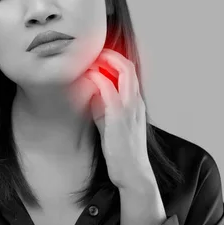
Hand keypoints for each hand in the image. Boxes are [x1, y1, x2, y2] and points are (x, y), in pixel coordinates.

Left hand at [82, 48, 158, 193]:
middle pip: (128, 66)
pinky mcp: (119, 118)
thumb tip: (91, 91)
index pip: (130, 71)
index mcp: (136, 102)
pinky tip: (87, 76)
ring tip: (89, 59)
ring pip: (123, 72)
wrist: (132, 173)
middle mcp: (135, 102)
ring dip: (105, 61)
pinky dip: (98, 78)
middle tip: (92, 51)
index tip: (97, 55)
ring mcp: (129, 108)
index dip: (114, 59)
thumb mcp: (111, 122)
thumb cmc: (120, 149)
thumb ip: (103, 105)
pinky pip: (109, 90)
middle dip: (110, 54)